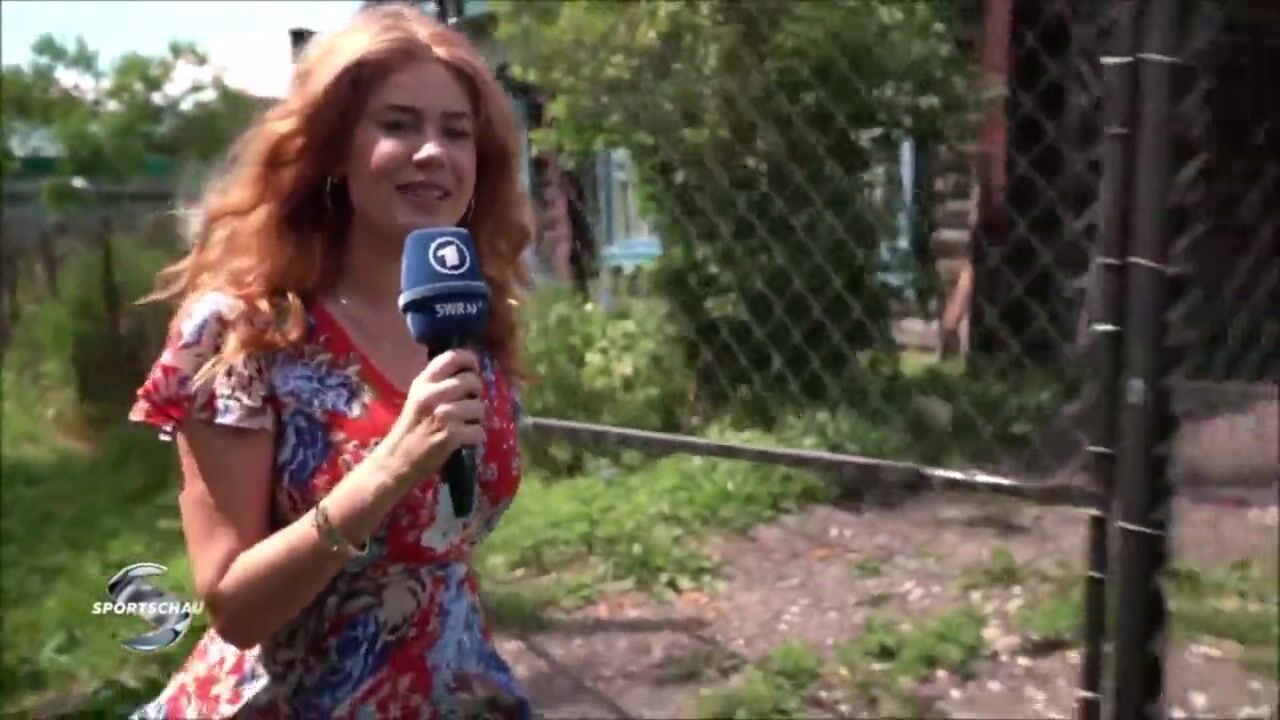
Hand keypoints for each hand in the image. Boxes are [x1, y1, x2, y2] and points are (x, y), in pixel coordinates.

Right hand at [376, 349, 483, 487]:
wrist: (396, 461)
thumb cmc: (411, 429)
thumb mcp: (419, 398)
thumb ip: (439, 383)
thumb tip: (469, 372)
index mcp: (423, 382)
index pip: (452, 357)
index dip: (470, 361)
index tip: (473, 370)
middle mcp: (432, 394)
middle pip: (471, 381)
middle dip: (476, 394)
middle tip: (469, 404)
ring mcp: (442, 414)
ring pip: (479, 407)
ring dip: (476, 418)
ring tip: (465, 424)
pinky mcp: (450, 435)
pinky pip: (478, 430)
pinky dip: (475, 437)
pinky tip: (464, 439)